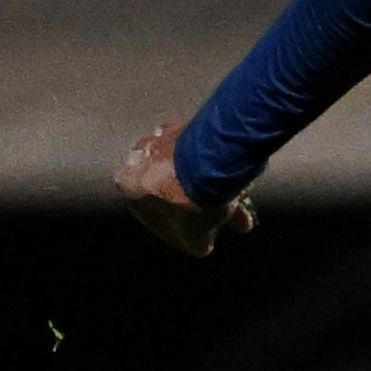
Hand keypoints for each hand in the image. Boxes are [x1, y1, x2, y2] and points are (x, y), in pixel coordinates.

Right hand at [113, 120, 252, 256]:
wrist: (214, 157)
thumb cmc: (192, 197)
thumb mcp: (193, 234)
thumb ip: (193, 241)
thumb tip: (200, 246)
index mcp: (127, 183)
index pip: (151, 215)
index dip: (179, 229)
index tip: (199, 235)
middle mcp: (138, 157)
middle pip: (173, 191)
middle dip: (200, 209)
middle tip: (221, 219)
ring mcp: (163, 138)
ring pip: (189, 172)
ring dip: (214, 190)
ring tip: (239, 204)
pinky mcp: (189, 125)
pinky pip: (206, 156)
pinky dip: (221, 172)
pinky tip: (243, 186)